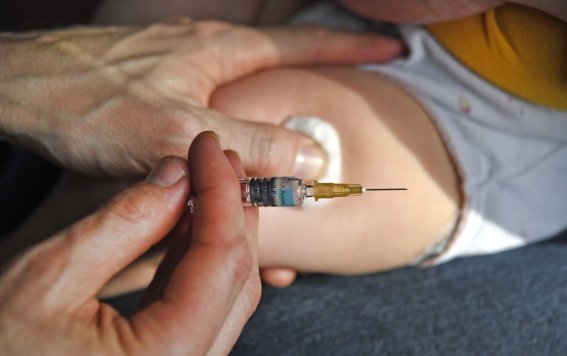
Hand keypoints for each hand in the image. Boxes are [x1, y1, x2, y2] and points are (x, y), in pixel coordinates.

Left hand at [0, 18, 401, 178]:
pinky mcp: (159, 75)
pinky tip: (235, 125)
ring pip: (247, 75)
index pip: (303, 43)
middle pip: (280, 54)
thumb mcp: (179, 133)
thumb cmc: (90, 105)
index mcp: (220, 50)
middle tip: (353, 79)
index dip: (350, 48)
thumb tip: (312, 157)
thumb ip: (250, 145)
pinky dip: (240, 105)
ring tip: (301, 113)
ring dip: (279, 92)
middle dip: (321, 66)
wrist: (22, 89)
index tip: (390, 49)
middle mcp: (205, 46)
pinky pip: (216, 88)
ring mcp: (181, 58)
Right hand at [0, 131, 259, 354]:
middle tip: (213, 158)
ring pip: (228, 291)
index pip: (222, 258)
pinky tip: (188, 222)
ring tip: (204, 182)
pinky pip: (205, 305)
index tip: (208, 146)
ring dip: (220, 230)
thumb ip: (124, 223)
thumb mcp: (47, 278)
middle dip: (230, 208)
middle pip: (236, 276)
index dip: (221, 191)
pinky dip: (201, 258)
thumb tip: (178, 176)